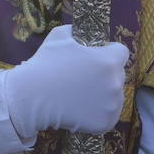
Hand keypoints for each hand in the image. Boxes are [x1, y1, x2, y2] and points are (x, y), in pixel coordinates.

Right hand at [5, 24, 127, 136]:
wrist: (31, 96)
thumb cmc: (45, 63)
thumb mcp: (59, 35)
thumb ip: (75, 31)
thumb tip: (80, 32)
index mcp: (108, 60)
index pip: (121, 52)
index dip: (109, 51)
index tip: (95, 55)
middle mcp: (115, 83)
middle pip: (118, 73)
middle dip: (105, 72)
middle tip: (83, 75)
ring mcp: (112, 105)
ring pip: (115, 95)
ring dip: (103, 92)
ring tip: (80, 93)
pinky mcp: (105, 123)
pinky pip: (108, 114)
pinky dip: (98, 111)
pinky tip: (81, 107)